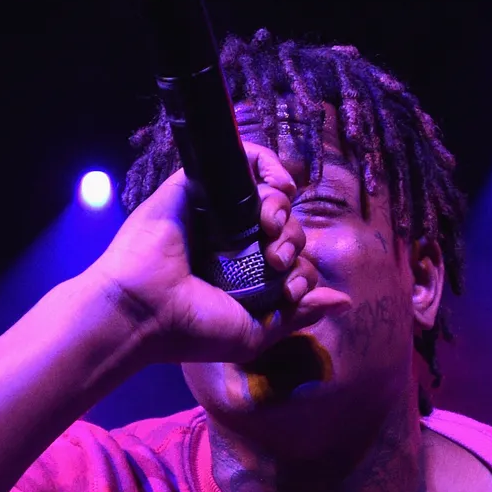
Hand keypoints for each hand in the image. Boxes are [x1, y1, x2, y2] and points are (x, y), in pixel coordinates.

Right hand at [83, 143, 318, 367]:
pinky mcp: (199, 185)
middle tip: (275, 260)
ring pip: (270, 194)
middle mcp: (232, 240)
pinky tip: (282, 186)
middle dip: (293, 240)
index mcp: (245, 274)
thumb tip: (344, 302)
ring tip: (270, 229)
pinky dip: (270, 164)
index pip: (292, 259)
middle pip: (286, 226)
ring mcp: (216, 211)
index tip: (290, 291)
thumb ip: (299, 313)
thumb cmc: (193, 330)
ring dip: (283, 209)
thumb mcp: (257, 331)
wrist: (147, 312)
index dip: (302, 270)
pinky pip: (243, 159)